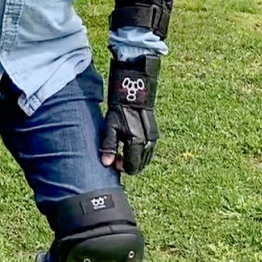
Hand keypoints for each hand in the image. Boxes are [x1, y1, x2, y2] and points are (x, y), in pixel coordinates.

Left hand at [100, 56, 160, 174]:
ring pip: (145, 159)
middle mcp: (148, 143)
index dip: (122, 168)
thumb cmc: (120, 110)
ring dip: (135, 159)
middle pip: (140, 166)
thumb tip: (106, 163)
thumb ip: (109, 146)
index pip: (132, 167)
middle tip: (117, 157)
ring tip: (122, 150)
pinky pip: (149, 151)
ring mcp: (153, 139)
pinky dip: (140, 153)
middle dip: (128, 165)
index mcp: (137, 143)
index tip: (113, 161)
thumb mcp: (110, 127)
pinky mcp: (155, 134)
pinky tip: (130, 146)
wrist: (133, 93)